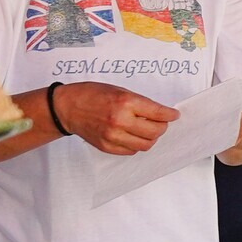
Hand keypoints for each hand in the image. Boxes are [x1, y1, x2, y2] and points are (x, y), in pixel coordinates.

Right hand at [52, 82, 178, 155]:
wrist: (68, 108)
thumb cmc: (92, 95)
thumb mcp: (119, 90)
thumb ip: (140, 103)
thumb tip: (160, 113)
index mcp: (125, 102)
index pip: (158, 113)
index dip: (169, 115)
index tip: (174, 115)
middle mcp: (120, 121)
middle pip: (155, 132)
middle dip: (162, 127)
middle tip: (161, 122)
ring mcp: (113, 136)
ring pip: (145, 145)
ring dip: (151, 138)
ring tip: (147, 130)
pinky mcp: (107, 147)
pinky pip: (131, 151)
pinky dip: (137, 144)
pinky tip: (133, 135)